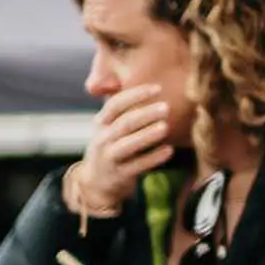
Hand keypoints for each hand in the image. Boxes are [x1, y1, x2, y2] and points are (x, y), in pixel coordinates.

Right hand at [70, 83, 173, 218]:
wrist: (95, 183)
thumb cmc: (111, 146)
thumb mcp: (109, 126)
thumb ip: (124, 108)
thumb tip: (149, 81)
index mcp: (101, 123)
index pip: (116, 105)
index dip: (136, 95)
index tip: (158, 88)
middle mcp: (102, 140)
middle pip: (124, 124)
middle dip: (145, 115)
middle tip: (166, 107)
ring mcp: (109, 159)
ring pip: (127, 145)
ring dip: (146, 136)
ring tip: (165, 127)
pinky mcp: (118, 176)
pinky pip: (136, 166)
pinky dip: (153, 158)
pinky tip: (169, 150)